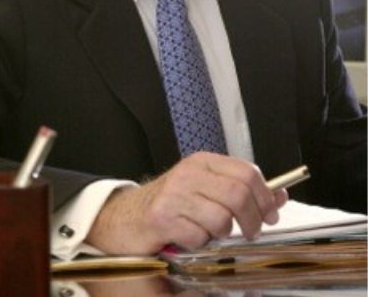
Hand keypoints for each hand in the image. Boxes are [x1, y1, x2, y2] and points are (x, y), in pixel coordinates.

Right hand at [86, 152, 287, 253]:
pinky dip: (199, 243)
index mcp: (201, 162)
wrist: (125, 217)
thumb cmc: (170, 205)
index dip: (266, 197)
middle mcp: (187, 173)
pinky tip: (187, 237)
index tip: (270, 215)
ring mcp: (173, 194)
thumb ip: (241, 190)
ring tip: (208, 232)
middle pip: (238, 195)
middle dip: (252, 220)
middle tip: (250, 233)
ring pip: (221, 219)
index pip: (247, 172)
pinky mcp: (162, 217)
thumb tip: (280, 194)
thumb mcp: (206, 189)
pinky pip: (199, 237)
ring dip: (220, 234)